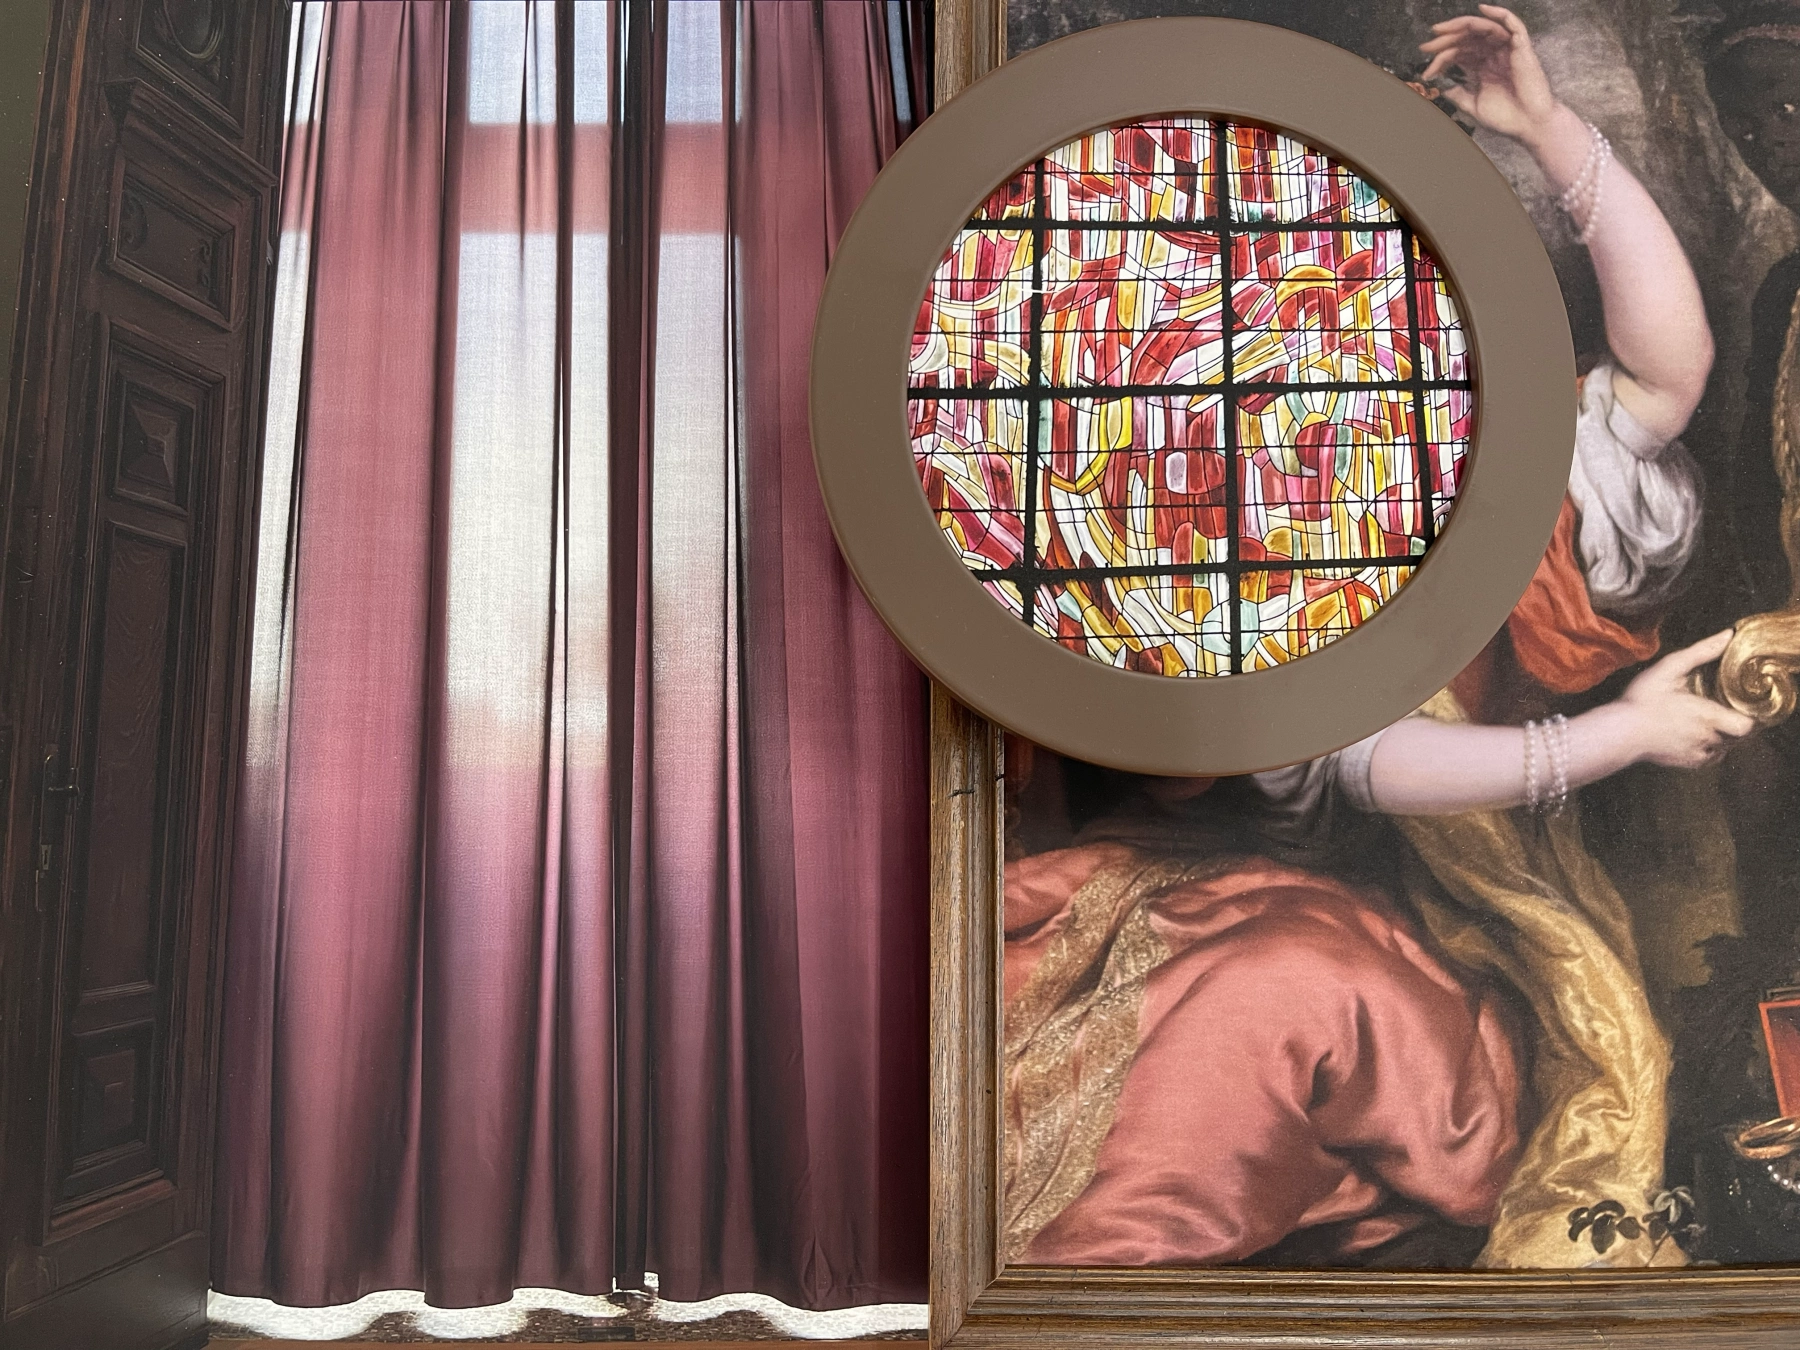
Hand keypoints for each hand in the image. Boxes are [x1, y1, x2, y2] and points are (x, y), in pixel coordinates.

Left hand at [1419, 5, 1558, 146]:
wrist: (1528, 125)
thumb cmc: (1505, 118)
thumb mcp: (1473, 106)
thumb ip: (1458, 95)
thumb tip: (1440, 87)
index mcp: (1482, 67)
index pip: (1458, 54)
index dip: (1440, 59)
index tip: (1425, 72)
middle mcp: (1493, 55)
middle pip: (1466, 39)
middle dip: (1444, 41)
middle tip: (1425, 47)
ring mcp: (1506, 50)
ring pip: (1483, 28)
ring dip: (1460, 27)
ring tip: (1440, 30)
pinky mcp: (1521, 48)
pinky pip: (1512, 24)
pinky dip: (1499, 13)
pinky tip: (1482, 8)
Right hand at [1608, 630, 1756, 768]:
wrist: (1619, 733)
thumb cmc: (1641, 700)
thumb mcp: (1669, 668)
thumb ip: (1701, 652)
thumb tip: (1728, 635)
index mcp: (1709, 715)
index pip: (1747, 724)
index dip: (1746, 714)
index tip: (1736, 703)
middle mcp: (1708, 737)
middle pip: (1738, 736)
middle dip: (1733, 723)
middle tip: (1719, 709)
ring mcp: (1698, 753)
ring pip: (1724, 747)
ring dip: (1721, 735)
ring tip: (1705, 722)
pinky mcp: (1686, 763)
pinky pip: (1709, 758)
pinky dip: (1708, 748)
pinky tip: (1694, 735)